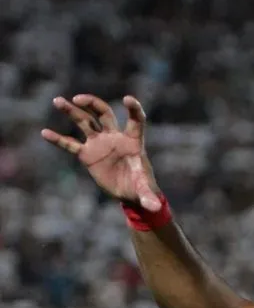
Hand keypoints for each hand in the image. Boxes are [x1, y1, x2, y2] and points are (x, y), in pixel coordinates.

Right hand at [41, 94, 162, 210]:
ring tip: (57, 101)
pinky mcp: (87, 154)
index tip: (128, 99)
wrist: (129, 194)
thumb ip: (149, 196)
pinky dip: (59, 139)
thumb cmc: (141, 187)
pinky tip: (45, 133)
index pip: (136, 120)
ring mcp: (100, 144)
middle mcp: (115, 137)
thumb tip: (154, 208)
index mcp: (133, 141)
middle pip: (104, 113)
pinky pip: (71, 144)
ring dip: (72, 111)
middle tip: (78, 99)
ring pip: (85, 122)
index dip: (134, 109)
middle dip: (93, 104)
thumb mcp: (145, 191)